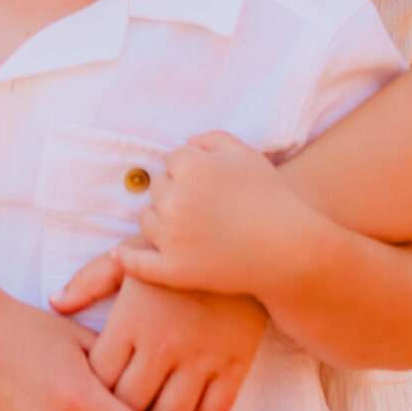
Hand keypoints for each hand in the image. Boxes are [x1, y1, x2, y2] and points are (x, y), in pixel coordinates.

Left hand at [62, 267, 267, 410]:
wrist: (242, 241)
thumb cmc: (174, 251)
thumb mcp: (128, 256)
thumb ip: (89, 281)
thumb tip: (56, 303)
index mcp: (132, 319)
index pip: (99, 379)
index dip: (90, 394)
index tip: (91, 394)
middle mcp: (165, 343)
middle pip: (130, 407)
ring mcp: (203, 357)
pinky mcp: (235, 365)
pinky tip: (185, 408)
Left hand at [120, 132, 324, 298]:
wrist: (292, 251)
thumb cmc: (272, 199)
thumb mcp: (247, 155)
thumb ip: (212, 139)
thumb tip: (186, 143)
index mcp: (190, 167)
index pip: (172, 161)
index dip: (193, 172)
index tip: (215, 186)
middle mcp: (175, 200)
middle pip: (157, 189)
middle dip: (176, 194)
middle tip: (208, 210)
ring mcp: (172, 237)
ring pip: (146, 220)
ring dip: (161, 221)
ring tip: (196, 231)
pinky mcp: (174, 271)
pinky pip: (137, 263)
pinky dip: (127, 260)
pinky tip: (119, 258)